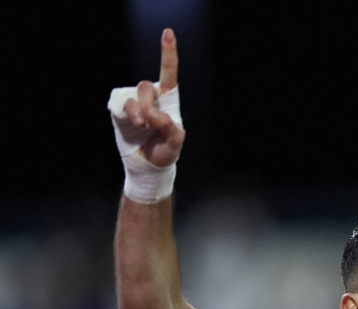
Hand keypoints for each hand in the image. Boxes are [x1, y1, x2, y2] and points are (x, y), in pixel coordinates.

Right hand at [121, 29, 185, 167]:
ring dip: (137, 112)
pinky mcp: (120, 110)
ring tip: (142, 126)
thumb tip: (153, 113)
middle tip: (149, 123)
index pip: (168, 73)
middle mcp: (150, 97)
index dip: (167, 52)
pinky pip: (121, 103)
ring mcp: (134, 102)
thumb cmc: (165, 151)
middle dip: (148, 105)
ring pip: (134, 96)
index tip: (167, 32)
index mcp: (167, 99)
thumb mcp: (175, 142)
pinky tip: (133, 123)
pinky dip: (127, 113)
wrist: (148, 164)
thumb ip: (168, 126)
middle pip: (146, 87)